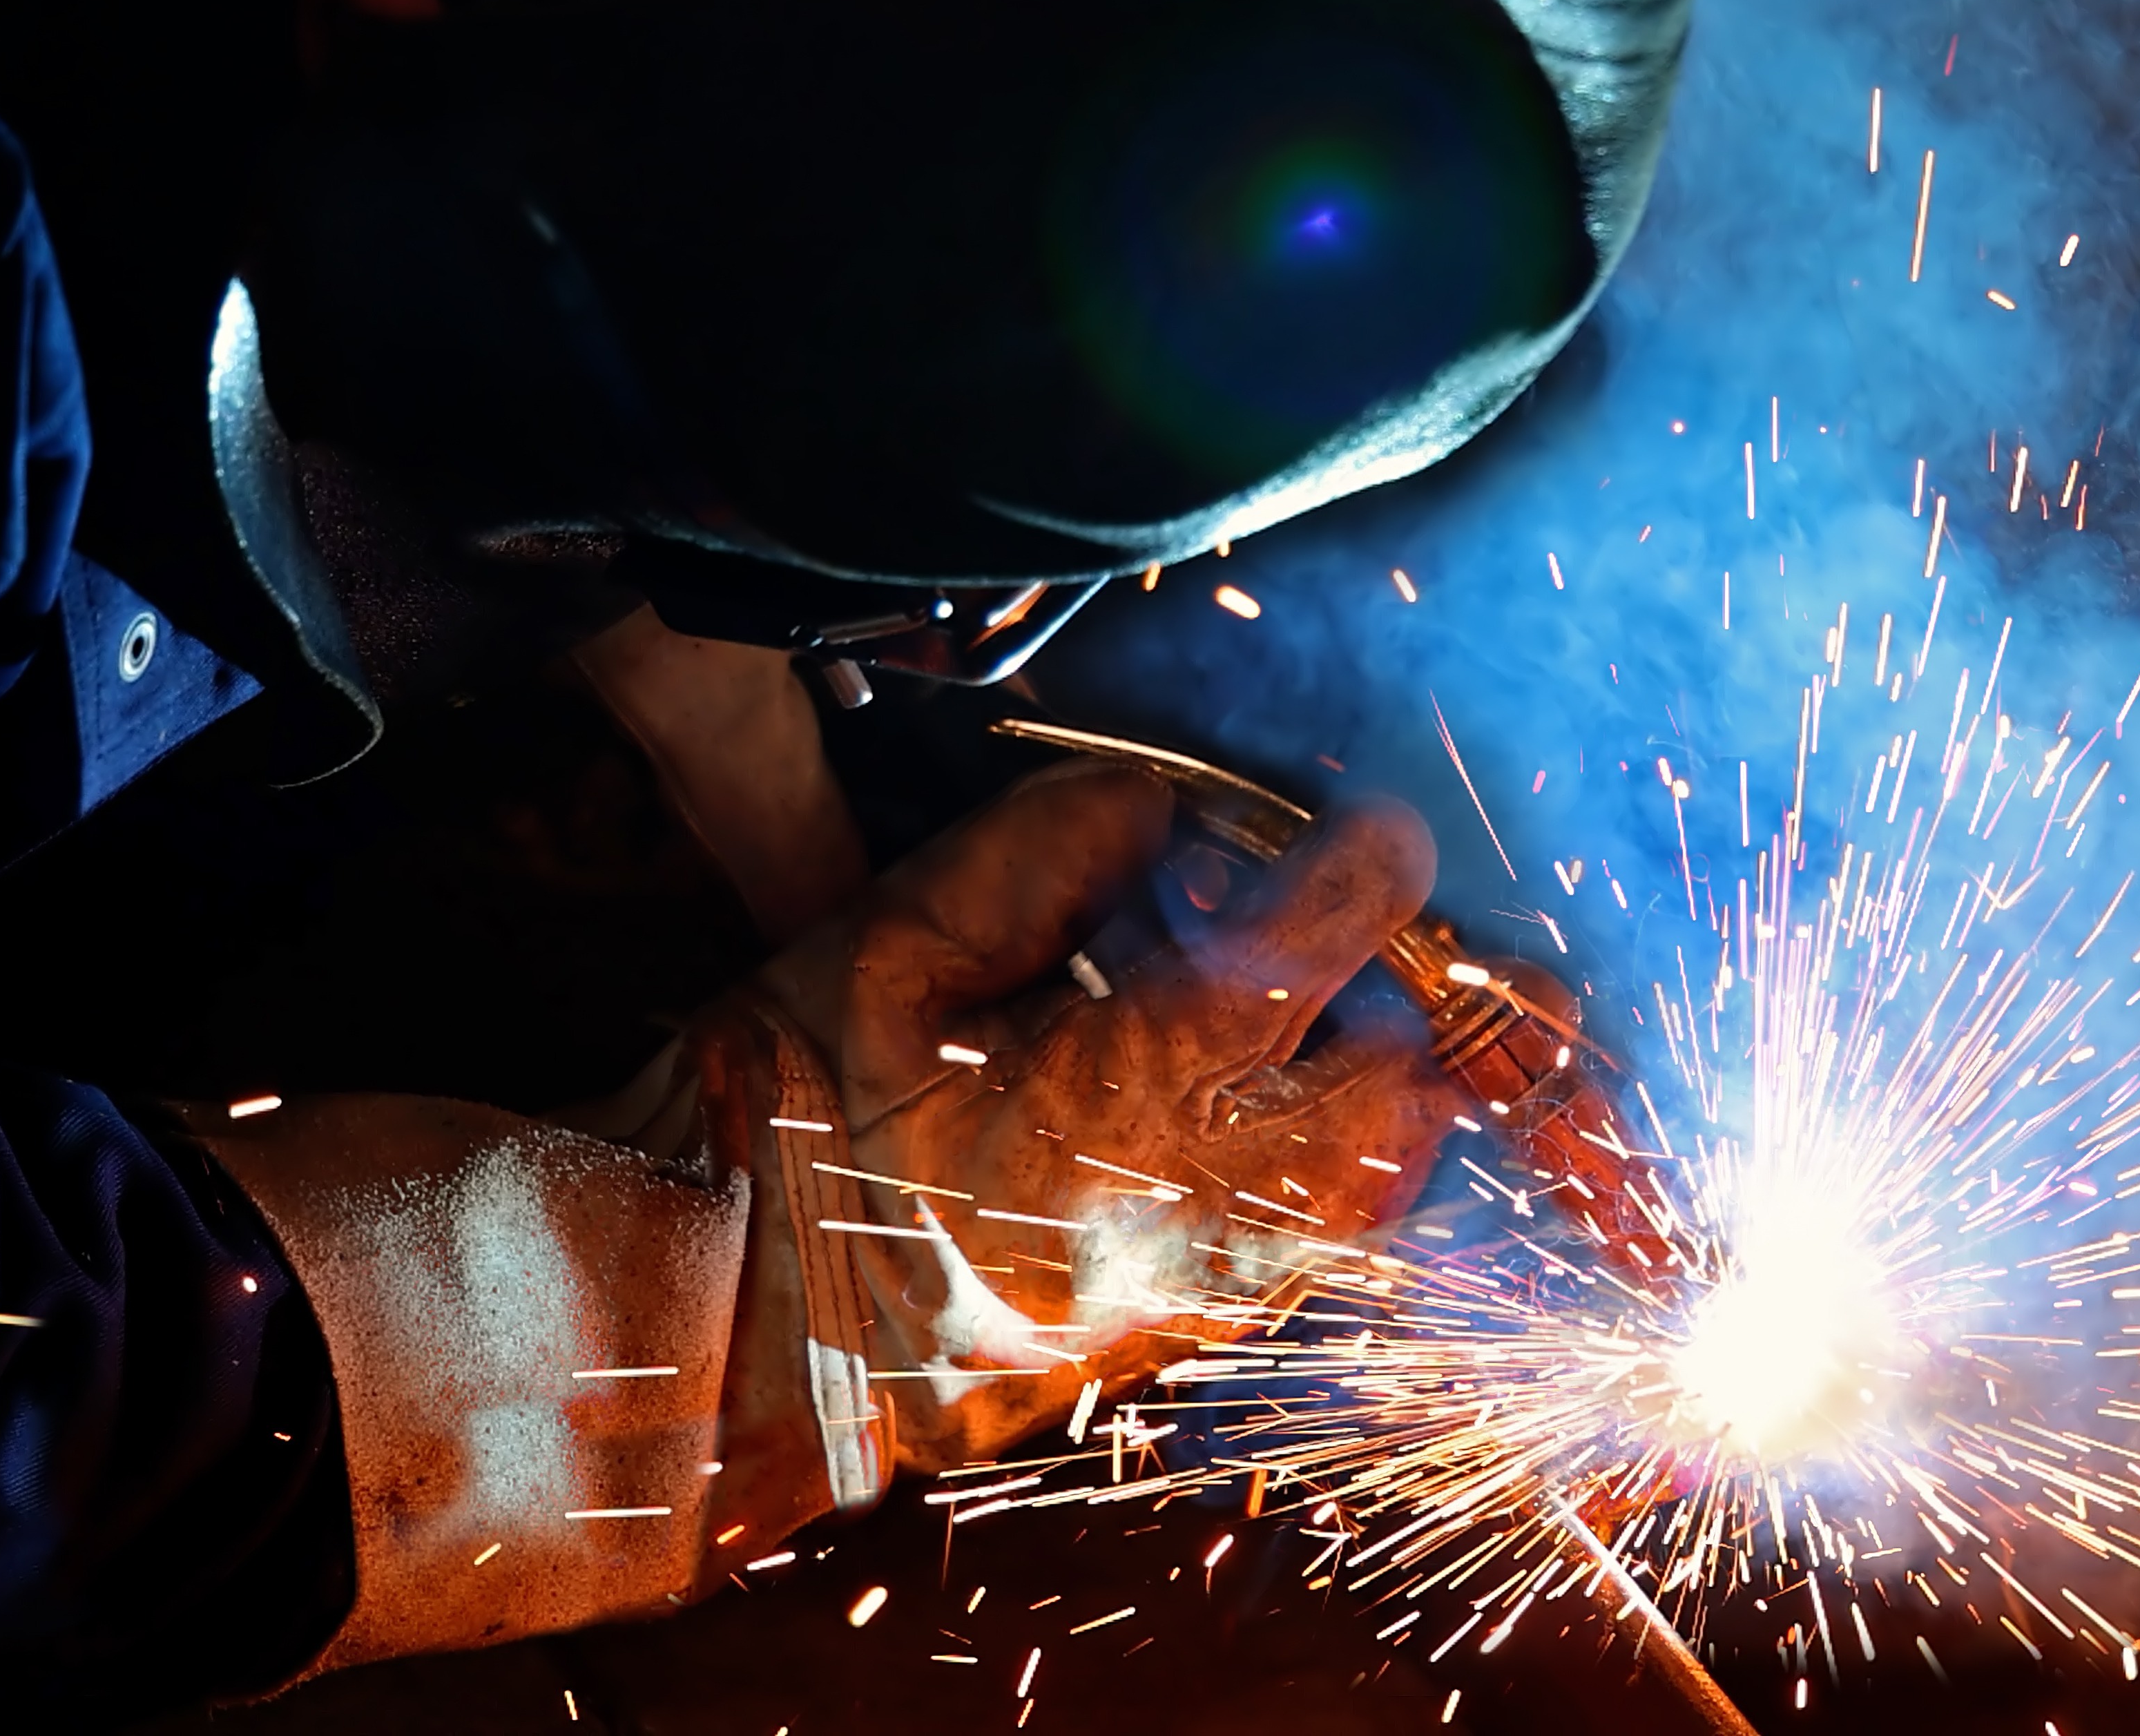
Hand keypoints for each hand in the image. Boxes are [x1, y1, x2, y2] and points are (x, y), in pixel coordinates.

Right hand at [697, 761, 1466, 1482]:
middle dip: (1406, 991)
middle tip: (1346, 934)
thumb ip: (1043, 852)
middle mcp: (1208, 1205)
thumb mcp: (888, 946)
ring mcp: (1214, 1288)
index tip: (1364, 823)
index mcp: (1131, 1090)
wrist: (725, 1325)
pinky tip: (1258, 1109)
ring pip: (1394, 1177)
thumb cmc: (788, 1127)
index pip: (1327, 941)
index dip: (1369, 859)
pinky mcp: (1197, 1334)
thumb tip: (1164, 805)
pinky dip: (1334, 1162)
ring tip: (1315, 1021)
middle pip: (1414, 1083)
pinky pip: (1330, 1240)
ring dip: (1384, 1084)